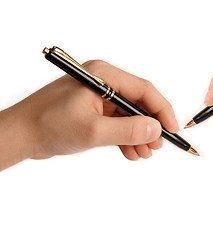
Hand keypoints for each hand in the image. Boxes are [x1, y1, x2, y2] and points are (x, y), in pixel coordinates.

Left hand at [0, 60, 178, 169]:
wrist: (20, 135)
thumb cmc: (47, 125)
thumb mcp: (93, 131)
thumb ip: (127, 131)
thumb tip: (156, 129)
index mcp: (103, 76)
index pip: (144, 90)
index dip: (162, 110)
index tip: (172, 129)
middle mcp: (103, 82)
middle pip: (138, 102)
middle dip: (149, 126)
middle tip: (158, 145)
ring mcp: (98, 97)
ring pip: (129, 115)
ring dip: (138, 135)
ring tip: (145, 153)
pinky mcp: (94, 110)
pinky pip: (117, 122)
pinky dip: (125, 137)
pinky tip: (131, 152)